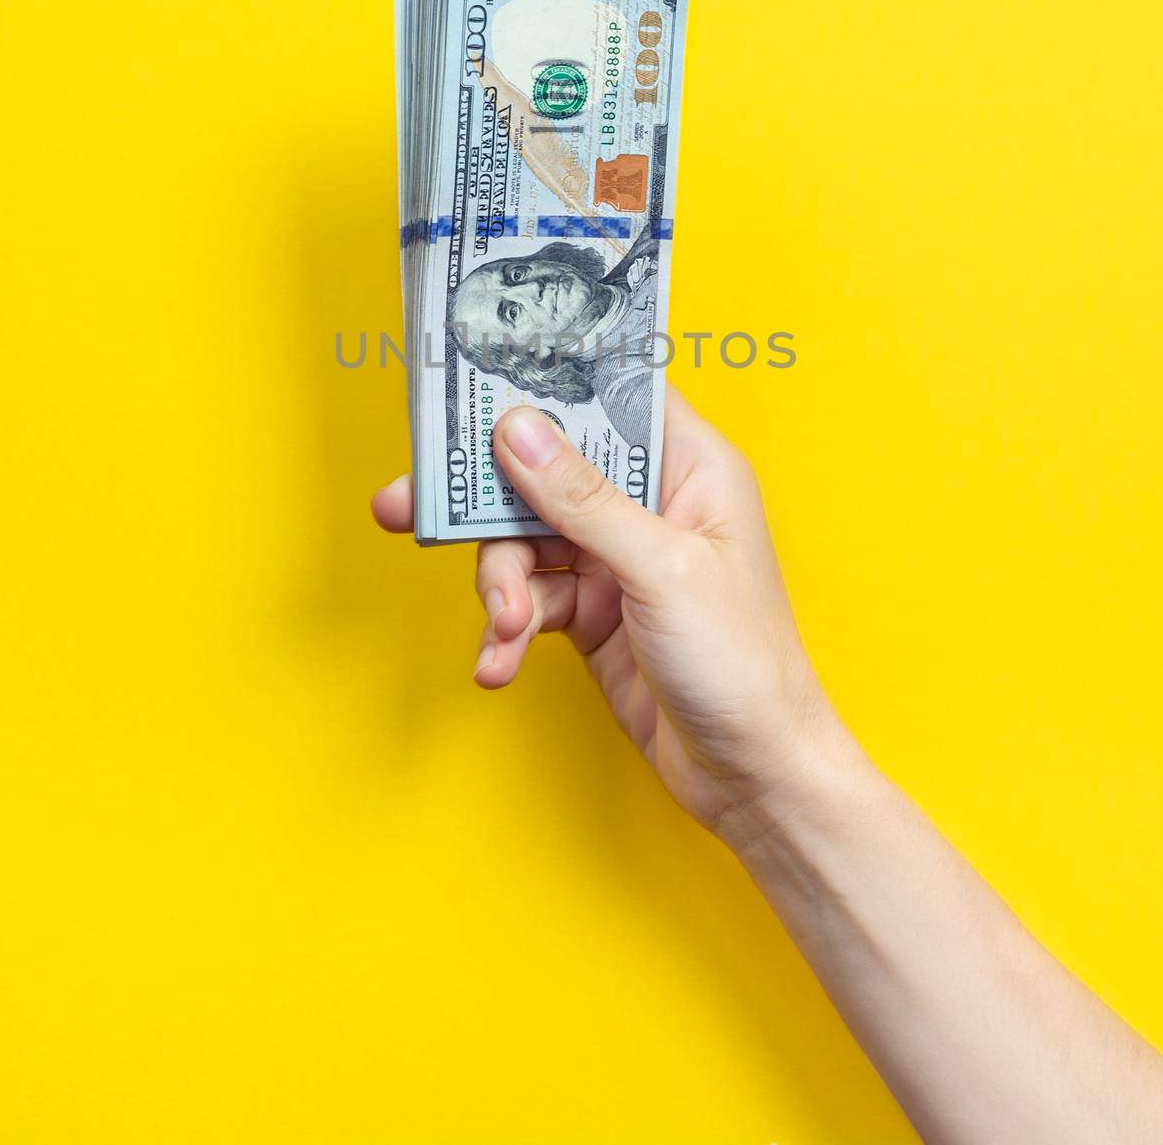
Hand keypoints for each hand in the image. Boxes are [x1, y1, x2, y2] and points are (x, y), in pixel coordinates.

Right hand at [370, 388, 856, 839]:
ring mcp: (618, 558)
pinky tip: (499, 661)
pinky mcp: (593, 611)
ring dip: (501, 584)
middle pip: (547, 469)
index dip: (545, 384)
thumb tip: (520, 429)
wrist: (753, 777)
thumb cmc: (745, 665)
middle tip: (409, 506)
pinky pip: (528, 598)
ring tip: (503, 626)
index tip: (473, 386)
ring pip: (525, 539)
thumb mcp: (661, 570)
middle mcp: (652, 503)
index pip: (611, 395)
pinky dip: (507, 627)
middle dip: (483, 498)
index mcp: (691, 468)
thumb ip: (585, 499)